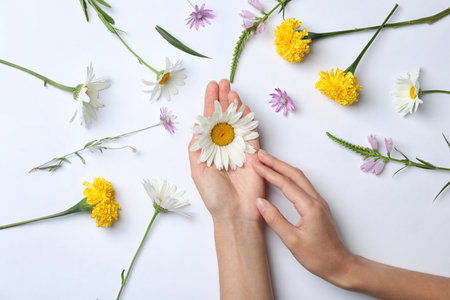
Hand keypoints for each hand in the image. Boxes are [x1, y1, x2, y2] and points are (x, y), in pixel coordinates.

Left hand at [189, 79, 263, 221]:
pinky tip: (244, 106)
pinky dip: (248, 118)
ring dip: (235, 105)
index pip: (209, 122)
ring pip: (237, 121)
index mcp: (210, 150)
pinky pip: (251, 132)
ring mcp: (240, 148)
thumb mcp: (197, 170)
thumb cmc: (214, 195)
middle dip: (223, 99)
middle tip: (222, 82)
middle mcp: (225, 146)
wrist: (235, 212)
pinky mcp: (254, 153)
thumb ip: (196, 148)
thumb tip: (197, 127)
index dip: (210, 104)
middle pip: (224, 117)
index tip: (211, 88)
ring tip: (231, 89)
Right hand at [253, 150, 354, 287]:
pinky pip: (302, 185)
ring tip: (268, 162)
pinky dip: (289, 177)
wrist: (341, 265)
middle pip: (294, 174)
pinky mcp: (318, 207)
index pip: (286, 184)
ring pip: (299, 178)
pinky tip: (282, 177)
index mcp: (310, 207)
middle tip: (260, 155)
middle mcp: (316, 200)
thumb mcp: (292, 241)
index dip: (269, 173)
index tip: (256, 164)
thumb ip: (275, 219)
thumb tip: (260, 202)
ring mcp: (318, 202)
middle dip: (276, 163)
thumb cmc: (319, 257)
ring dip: (283, 168)